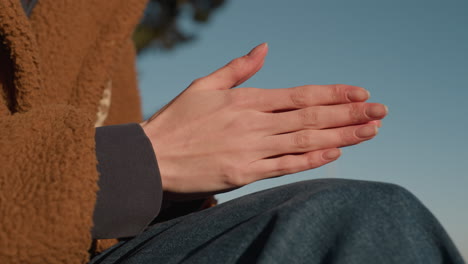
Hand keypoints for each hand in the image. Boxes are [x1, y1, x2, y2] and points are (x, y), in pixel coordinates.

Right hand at [141, 43, 386, 197]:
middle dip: (349, 114)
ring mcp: (250, 150)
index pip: (300, 95)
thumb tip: (264, 47)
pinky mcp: (243, 174)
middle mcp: (253, 123)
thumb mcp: (204, 85)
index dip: (333, 94)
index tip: (360, 93)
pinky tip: (335, 155)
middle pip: (310, 118)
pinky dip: (311, 161)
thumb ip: (238, 68)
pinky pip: (284, 167)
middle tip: (381, 112)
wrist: (151, 158)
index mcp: (246, 100)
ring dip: (341, 137)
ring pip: (305, 142)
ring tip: (370, 131)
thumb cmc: (177, 119)